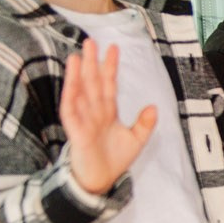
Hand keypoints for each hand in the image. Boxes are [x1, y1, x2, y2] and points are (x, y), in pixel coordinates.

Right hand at [60, 39, 156, 195]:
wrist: (101, 181)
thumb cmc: (113, 160)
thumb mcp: (135, 140)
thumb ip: (144, 124)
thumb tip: (153, 107)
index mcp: (107, 112)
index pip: (109, 84)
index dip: (111, 67)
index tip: (114, 48)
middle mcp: (94, 112)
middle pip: (92, 83)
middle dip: (92, 63)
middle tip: (92, 41)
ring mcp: (83, 121)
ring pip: (80, 93)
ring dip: (78, 75)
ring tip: (78, 56)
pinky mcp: (76, 132)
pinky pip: (71, 112)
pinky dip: (71, 97)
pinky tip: (71, 83)